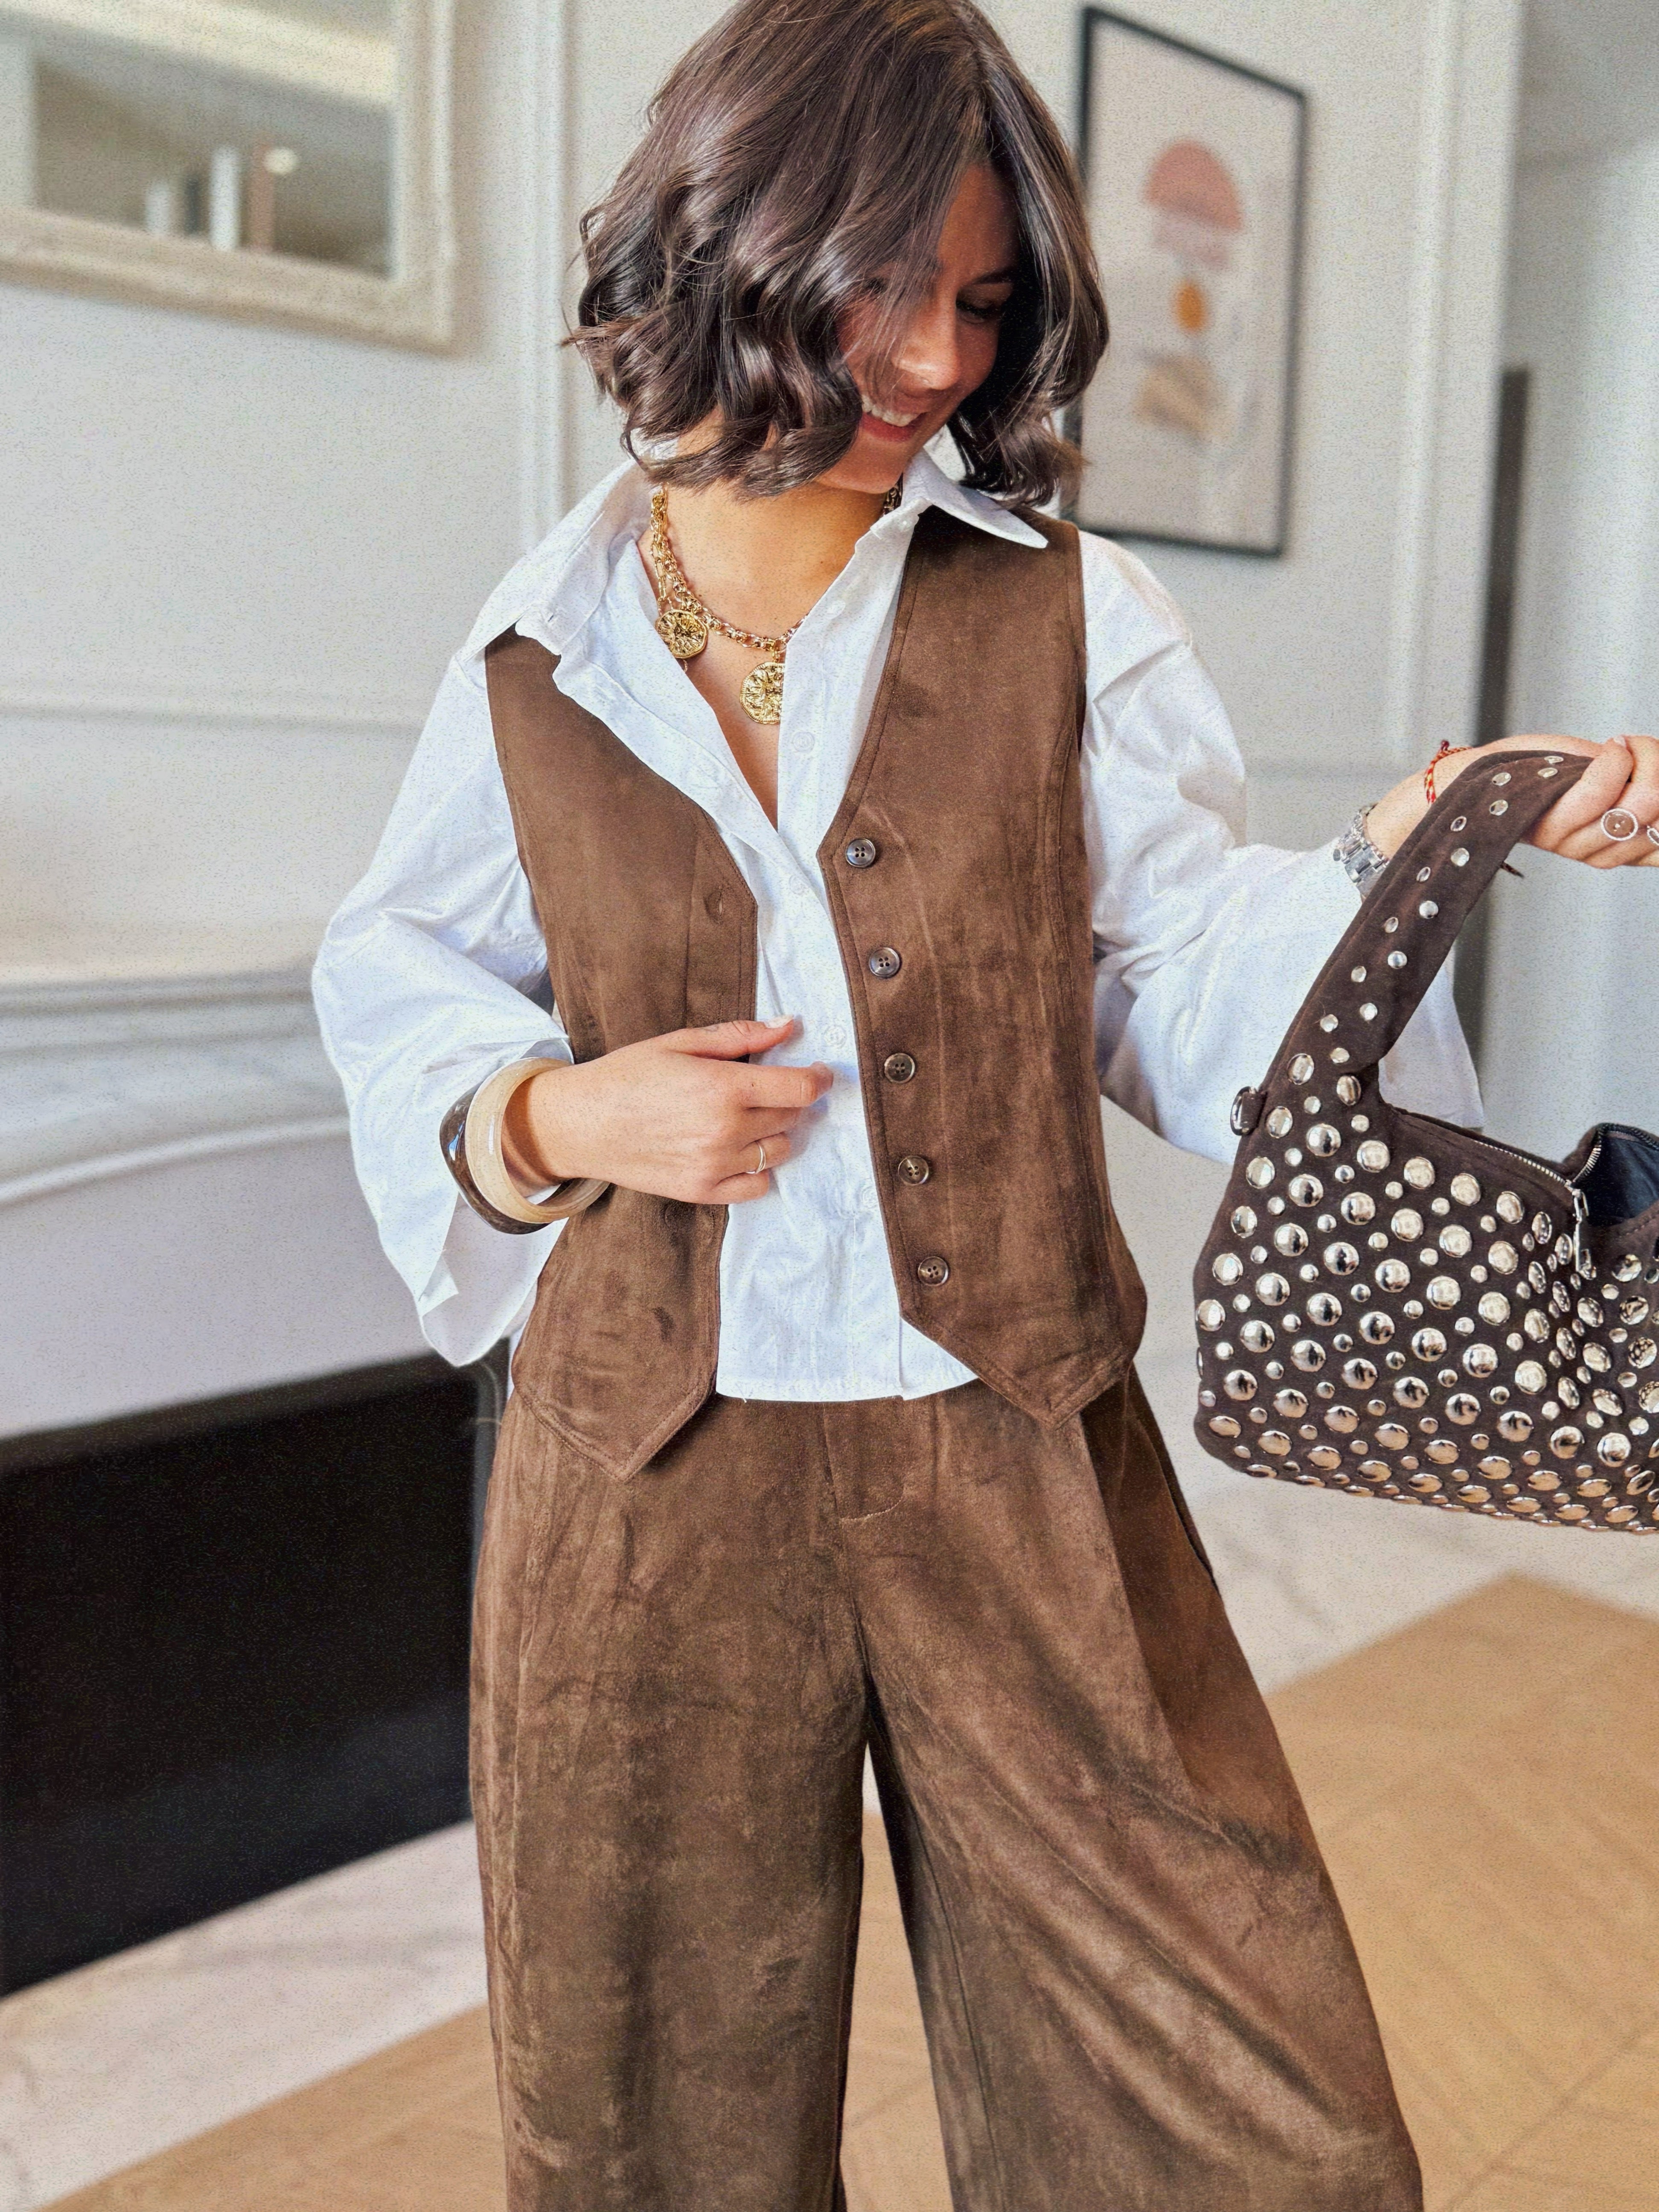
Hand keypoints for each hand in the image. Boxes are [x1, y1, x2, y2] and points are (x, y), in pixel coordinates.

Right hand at [502, 1016, 832, 1206]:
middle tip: (771, 1089)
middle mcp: (725, 1131)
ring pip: (778, 1151)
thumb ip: (740, 1036)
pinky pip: (756, 1186)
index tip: (819, 1072)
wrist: (579, 1123)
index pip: (799, 1089)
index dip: (818, 1078)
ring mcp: (714, 1166)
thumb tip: (789, 1025)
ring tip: (751, 1117)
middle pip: (792, 1118)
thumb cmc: (626, 1075)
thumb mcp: (680, 1041)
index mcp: (723, 1087)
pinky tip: (739, 1149)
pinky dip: (757, 1168)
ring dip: (777, 1133)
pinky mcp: (701, 1192)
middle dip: (791, 1100)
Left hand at [1367, 732, 1658, 864]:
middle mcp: (1602, 854)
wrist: (1486, 775)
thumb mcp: (1615, 777)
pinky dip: (1616, 762)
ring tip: (1621, 746)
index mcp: (1623, 849)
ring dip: (1644, 760)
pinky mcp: (1553, 824)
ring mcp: (1578, 843)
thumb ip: (1645, 787)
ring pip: (1643, 802)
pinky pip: (1601, 794)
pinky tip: (1612, 747)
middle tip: (1640, 749)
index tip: (1657, 774)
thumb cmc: (1552, 770)